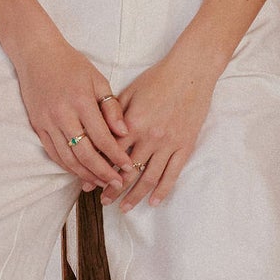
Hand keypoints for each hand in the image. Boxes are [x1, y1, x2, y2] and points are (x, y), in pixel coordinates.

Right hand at [10, 25, 132, 190]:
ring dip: (85, 174)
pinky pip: (53, 153)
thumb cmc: (71, 64)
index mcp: (81, 101)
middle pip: (85, 154)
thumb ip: (111, 107)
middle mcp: (62, 115)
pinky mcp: (37, 126)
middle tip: (117, 183)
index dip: (116, 156)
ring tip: (100, 183)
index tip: (129, 167)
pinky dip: (67, 166)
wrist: (36, 54)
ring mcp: (47, 123)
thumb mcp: (97, 79)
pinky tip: (80, 172)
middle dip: (103, 172)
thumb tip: (124, 133)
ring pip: (67, 158)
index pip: (102, 137)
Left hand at [105, 40, 222, 208]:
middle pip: (127, 171)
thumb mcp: (130, 92)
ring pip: (149, 177)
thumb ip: (113, 114)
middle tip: (103, 202)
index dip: (98, 171)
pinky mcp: (185, 145)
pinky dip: (163, 190)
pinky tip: (154, 201)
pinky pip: (172, 173)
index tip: (89, 184)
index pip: (111, 154)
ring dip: (135, 195)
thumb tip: (99, 135)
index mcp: (132, 123)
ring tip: (124, 208)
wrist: (191, 71)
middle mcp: (149, 137)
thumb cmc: (158, 78)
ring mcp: (169, 143)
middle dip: (113, 190)